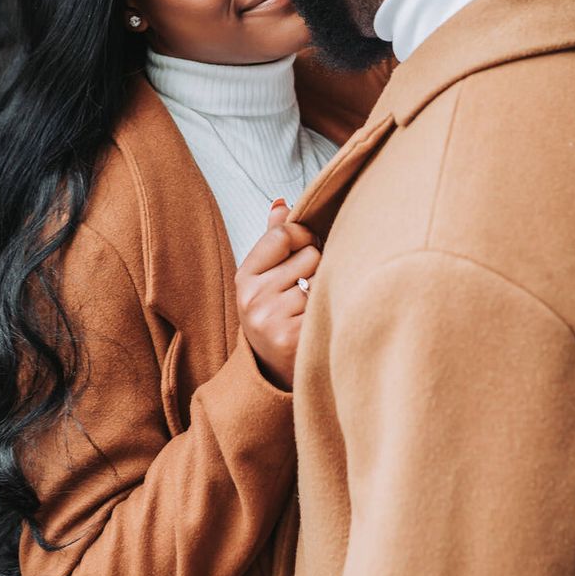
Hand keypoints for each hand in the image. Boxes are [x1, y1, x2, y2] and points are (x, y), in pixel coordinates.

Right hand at [235, 201, 320, 390]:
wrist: (273, 373)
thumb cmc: (275, 315)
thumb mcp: (265, 277)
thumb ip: (273, 238)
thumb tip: (281, 202)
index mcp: (244, 277)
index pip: (282, 234)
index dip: (304, 235)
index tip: (309, 246)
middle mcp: (253, 298)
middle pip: (308, 254)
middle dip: (316, 266)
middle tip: (308, 287)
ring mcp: (272, 320)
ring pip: (322, 278)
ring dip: (325, 289)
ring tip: (311, 307)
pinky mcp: (293, 338)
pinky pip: (328, 303)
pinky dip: (330, 310)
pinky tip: (318, 323)